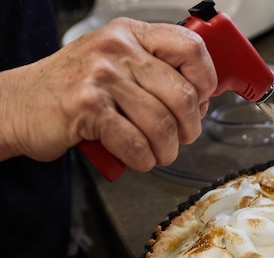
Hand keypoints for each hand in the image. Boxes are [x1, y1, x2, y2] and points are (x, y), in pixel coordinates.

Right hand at [0, 17, 216, 171]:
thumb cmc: (72, 87)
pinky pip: (136, 143)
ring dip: (167, 150)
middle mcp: (117, 49)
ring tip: (159, 153)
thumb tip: (201, 98)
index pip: (190, 47)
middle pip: (182, 95)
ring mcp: (101, 77)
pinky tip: (139, 158)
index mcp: (130, 34)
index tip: (203, 99)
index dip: (206, 79)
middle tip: (182, 137)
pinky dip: (143, 159)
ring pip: (163, 125)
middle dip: (190, 127)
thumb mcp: (115, 63)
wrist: (18, 104)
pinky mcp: (88, 108)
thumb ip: (154, 71)